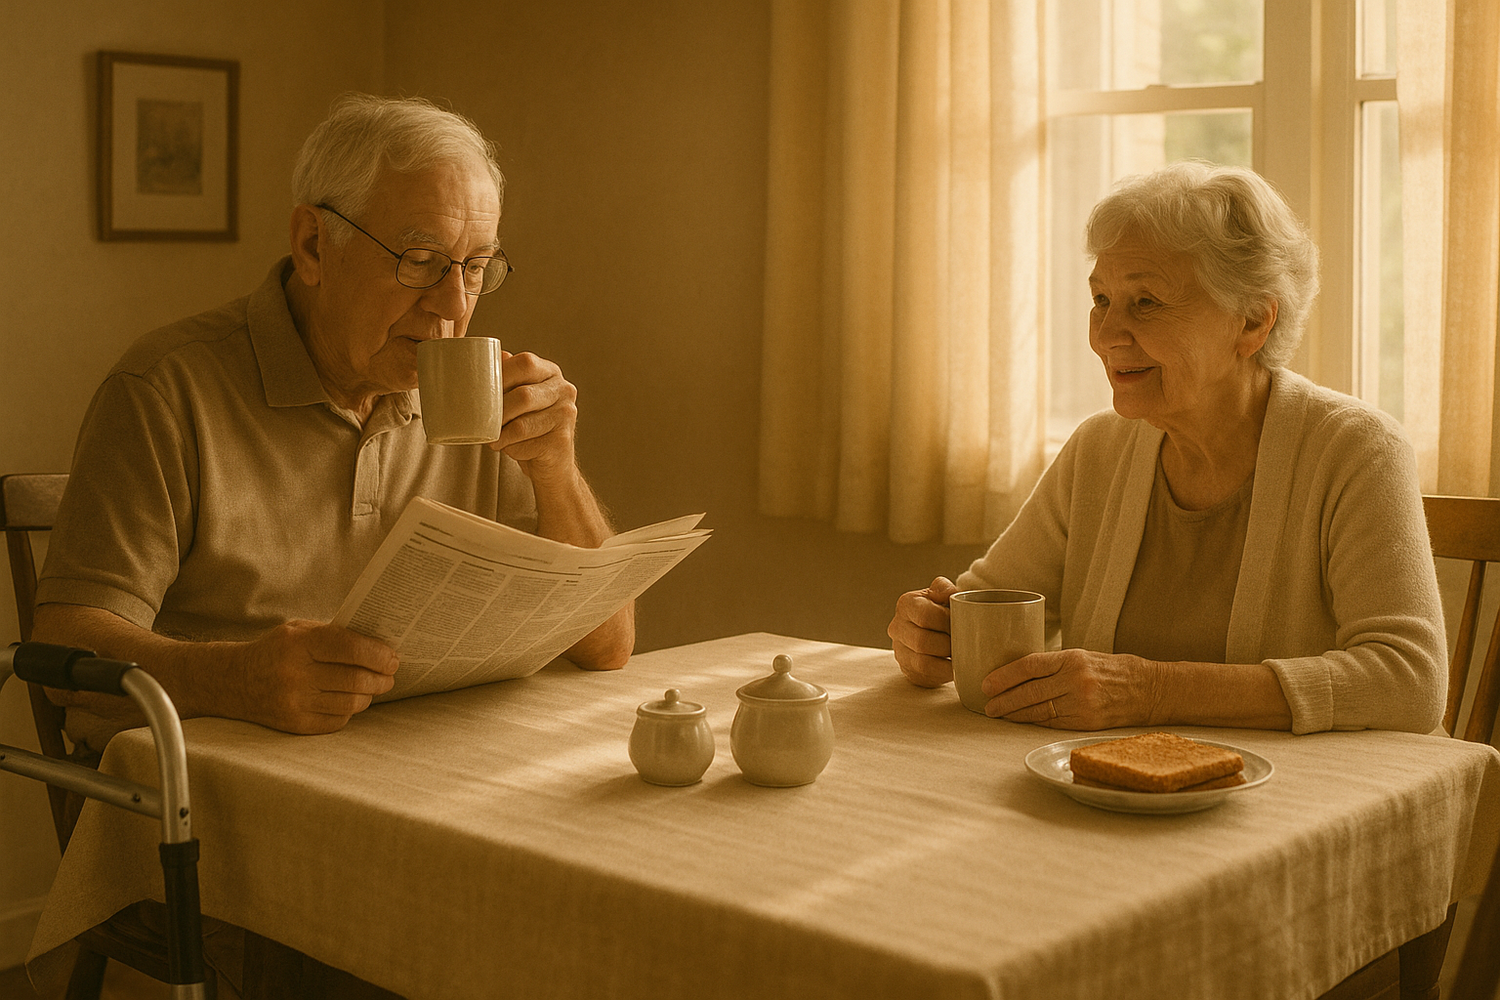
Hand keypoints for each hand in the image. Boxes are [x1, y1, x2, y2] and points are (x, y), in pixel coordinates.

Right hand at [233, 620, 398, 733]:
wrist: (232, 681)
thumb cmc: (277, 650)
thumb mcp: (299, 630)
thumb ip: (335, 634)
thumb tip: (379, 645)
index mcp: (298, 644)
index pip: (350, 649)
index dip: (378, 654)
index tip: (392, 658)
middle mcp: (294, 674)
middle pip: (356, 680)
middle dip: (381, 678)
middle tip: (389, 674)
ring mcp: (294, 703)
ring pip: (351, 703)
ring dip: (369, 695)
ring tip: (373, 686)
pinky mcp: (295, 725)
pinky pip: (338, 720)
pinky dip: (350, 709)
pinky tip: (349, 699)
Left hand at [488, 350, 579, 485]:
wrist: (553, 464)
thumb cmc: (529, 426)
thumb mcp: (517, 398)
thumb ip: (507, 377)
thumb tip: (491, 356)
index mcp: (551, 373)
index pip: (525, 363)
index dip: (501, 375)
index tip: (481, 390)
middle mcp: (564, 390)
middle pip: (523, 396)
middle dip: (498, 412)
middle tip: (482, 422)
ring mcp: (567, 416)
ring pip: (521, 425)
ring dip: (501, 435)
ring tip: (494, 438)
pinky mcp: (562, 441)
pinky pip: (526, 444)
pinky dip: (511, 449)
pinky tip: (511, 449)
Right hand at [888, 576, 960, 687]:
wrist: (934, 630)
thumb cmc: (941, 610)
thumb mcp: (942, 595)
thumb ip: (944, 589)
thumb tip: (949, 594)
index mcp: (906, 604)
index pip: (925, 616)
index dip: (947, 623)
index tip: (964, 625)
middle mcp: (897, 627)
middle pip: (922, 642)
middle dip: (948, 645)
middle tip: (965, 644)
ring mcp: (899, 651)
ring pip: (922, 663)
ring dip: (946, 663)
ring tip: (962, 657)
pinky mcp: (907, 670)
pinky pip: (925, 676)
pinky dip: (944, 674)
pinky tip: (956, 668)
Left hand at [980, 648, 1159, 729]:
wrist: (1151, 689)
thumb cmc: (1113, 669)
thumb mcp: (1084, 656)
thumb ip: (1054, 664)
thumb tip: (1018, 673)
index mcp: (1073, 659)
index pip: (1029, 665)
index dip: (1004, 676)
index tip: (987, 683)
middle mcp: (1076, 680)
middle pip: (1030, 691)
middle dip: (1004, 700)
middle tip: (988, 705)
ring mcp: (1082, 703)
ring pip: (1039, 711)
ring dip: (1015, 714)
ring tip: (999, 714)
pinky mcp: (1087, 722)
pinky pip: (1053, 723)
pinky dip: (1034, 722)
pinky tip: (1021, 721)